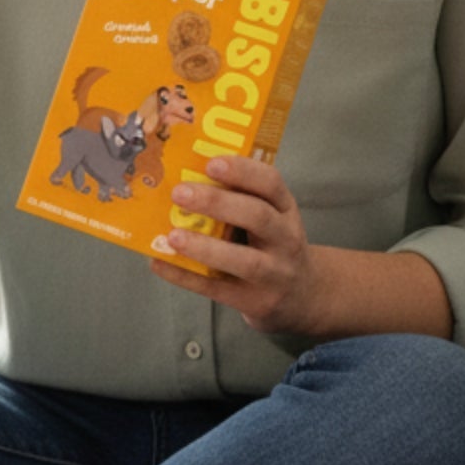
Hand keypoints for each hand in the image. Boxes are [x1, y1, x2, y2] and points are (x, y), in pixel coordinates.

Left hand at [148, 155, 323, 336]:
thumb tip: (182, 178)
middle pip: (258, 217)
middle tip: (180, 193)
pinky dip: (186, 276)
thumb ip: (239, 197)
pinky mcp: (256, 301)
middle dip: (218, 203)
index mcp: (286, 210)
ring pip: (244, 260)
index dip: (242, 171)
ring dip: (206, 248)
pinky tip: (160, 262)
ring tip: (173, 236)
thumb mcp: (270, 215)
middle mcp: (286, 239)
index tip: (211, 163)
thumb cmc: (272, 243)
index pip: (271, 183)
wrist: (303, 294)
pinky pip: (218, 289)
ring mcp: (274, 274)